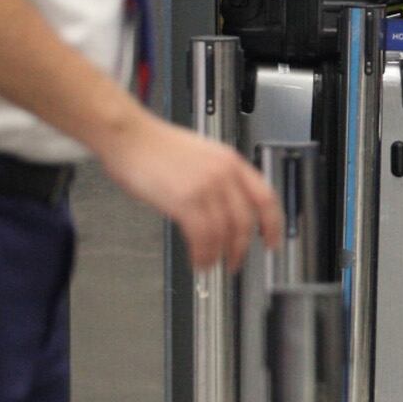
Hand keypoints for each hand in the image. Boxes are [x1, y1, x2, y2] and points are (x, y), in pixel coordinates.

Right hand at [99, 114, 282, 270]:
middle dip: (241, 247)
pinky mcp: (185, 200)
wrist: (129, 136)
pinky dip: (203, 253)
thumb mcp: (202, 155)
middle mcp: (224, 173)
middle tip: (235, 262)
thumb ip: (218, 179)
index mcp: (232, 162)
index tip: (272, 241)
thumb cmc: (156, 145)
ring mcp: (206, 186)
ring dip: (218, 255)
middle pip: (245, 220)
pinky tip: (198, 260)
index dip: (273, 224)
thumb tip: (223, 210)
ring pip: (224, 232)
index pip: (266, 197)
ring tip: (210, 265)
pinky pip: (203, 236)